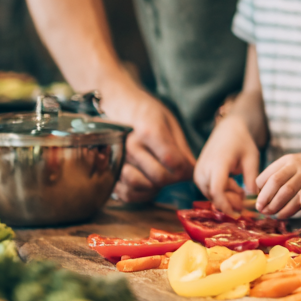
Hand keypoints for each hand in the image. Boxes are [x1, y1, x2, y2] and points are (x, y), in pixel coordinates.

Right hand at [101, 84, 194, 203]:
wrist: (115, 105)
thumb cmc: (146, 113)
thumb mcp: (169, 121)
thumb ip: (181, 147)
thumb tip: (192, 171)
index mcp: (148, 130)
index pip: (172, 161)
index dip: (185, 169)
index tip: (188, 167)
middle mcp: (130, 146)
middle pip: (159, 177)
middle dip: (174, 179)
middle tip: (177, 173)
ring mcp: (117, 159)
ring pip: (142, 186)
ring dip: (156, 187)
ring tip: (161, 176)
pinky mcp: (108, 171)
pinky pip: (127, 193)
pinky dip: (140, 194)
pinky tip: (147, 183)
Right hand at [193, 115, 258, 210]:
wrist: (227, 130)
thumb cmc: (242, 142)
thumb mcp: (252, 158)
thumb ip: (252, 178)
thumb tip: (254, 198)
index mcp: (217, 163)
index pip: (217, 191)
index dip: (227, 206)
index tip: (239, 214)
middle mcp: (203, 169)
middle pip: (215, 196)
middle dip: (231, 202)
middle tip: (245, 201)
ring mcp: (198, 173)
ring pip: (212, 196)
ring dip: (227, 197)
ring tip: (241, 189)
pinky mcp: (197, 176)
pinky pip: (209, 191)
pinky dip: (221, 193)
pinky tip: (233, 186)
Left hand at [256, 151, 300, 219]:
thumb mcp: (297, 164)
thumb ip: (281, 175)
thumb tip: (257, 193)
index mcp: (289, 160)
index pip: (266, 175)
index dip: (259, 190)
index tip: (258, 198)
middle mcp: (298, 165)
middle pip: (274, 183)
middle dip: (264, 199)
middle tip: (260, 210)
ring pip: (284, 193)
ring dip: (274, 207)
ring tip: (270, 214)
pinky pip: (297, 203)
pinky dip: (286, 212)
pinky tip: (283, 215)